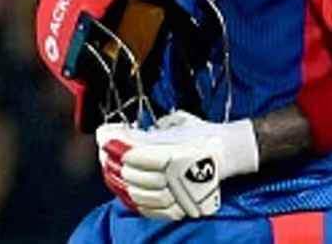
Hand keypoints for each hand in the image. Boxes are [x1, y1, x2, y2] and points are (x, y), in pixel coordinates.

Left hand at [95, 111, 257, 220]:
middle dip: (111, 159)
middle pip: (131, 173)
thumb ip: (150, 130)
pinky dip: (131, 200)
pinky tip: (122, 189)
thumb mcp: (176, 122)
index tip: (104, 134)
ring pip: (136, 193)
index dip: (114, 143)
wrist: (228, 153)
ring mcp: (177, 195)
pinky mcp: (179, 208)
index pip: (134, 153)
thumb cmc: (202, 133)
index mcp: (176, 154)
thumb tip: (123, 133)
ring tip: (109, 167)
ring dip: (117, 180)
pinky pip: (148, 209)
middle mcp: (176, 178)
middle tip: (104, 148)